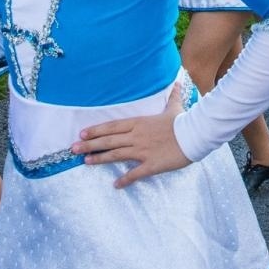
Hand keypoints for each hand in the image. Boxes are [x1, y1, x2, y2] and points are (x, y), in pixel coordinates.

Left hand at [73, 83, 192, 187]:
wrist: (194, 135)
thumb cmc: (183, 120)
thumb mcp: (175, 106)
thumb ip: (172, 96)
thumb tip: (176, 82)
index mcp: (139, 123)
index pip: (112, 126)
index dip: (96, 130)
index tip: (82, 133)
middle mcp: (136, 136)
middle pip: (108, 141)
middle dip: (89, 144)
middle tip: (73, 149)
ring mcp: (142, 151)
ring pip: (116, 155)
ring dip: (99, 159)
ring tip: (86, 162)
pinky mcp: (151, 164)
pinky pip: (135, 173)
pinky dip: (125, 180)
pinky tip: (116, 185)